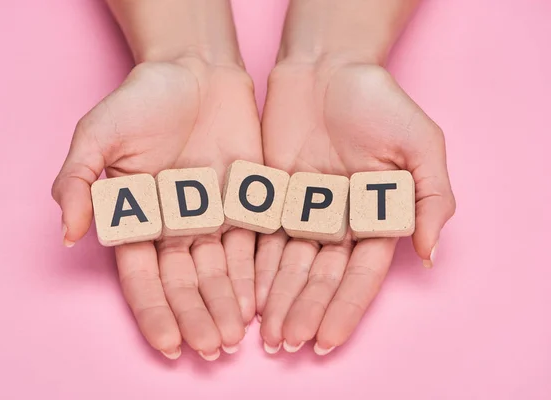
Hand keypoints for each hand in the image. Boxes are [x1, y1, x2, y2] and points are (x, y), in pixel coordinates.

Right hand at [52, 56, 261, 359]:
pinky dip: (256, 273)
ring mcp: (214, 216)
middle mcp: (176, 225)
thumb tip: (70, 233)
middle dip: (198, 317)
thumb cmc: (142, 99)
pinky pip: (253, 244)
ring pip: (221, 271)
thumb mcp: (97, 135)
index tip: (171, 344)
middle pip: (187, 282)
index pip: (145, 277)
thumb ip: (79, 181)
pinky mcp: (247, 201)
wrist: (195, 70)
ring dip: (228, 306)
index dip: (156, 311)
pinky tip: (262, 301)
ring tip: (237, 337)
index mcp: (139, 218)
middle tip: (212, 350)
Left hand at [256, 60, 455, 354]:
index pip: (358, 274)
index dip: (343, 309)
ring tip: (264, 333)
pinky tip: (245, 294)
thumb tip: (428, 253)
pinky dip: (253, 266)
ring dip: (277, 300)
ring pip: (287, 264)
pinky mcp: (270, 195)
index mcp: (373, 217)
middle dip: (303, 312)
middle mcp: (336, 221)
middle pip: (318, 277)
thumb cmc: (378, 101)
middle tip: (284, 345)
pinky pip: (260, 237)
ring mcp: (301, 211)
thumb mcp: (421, 143)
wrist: (327, 68)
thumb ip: (431, 198)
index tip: (326, 342)